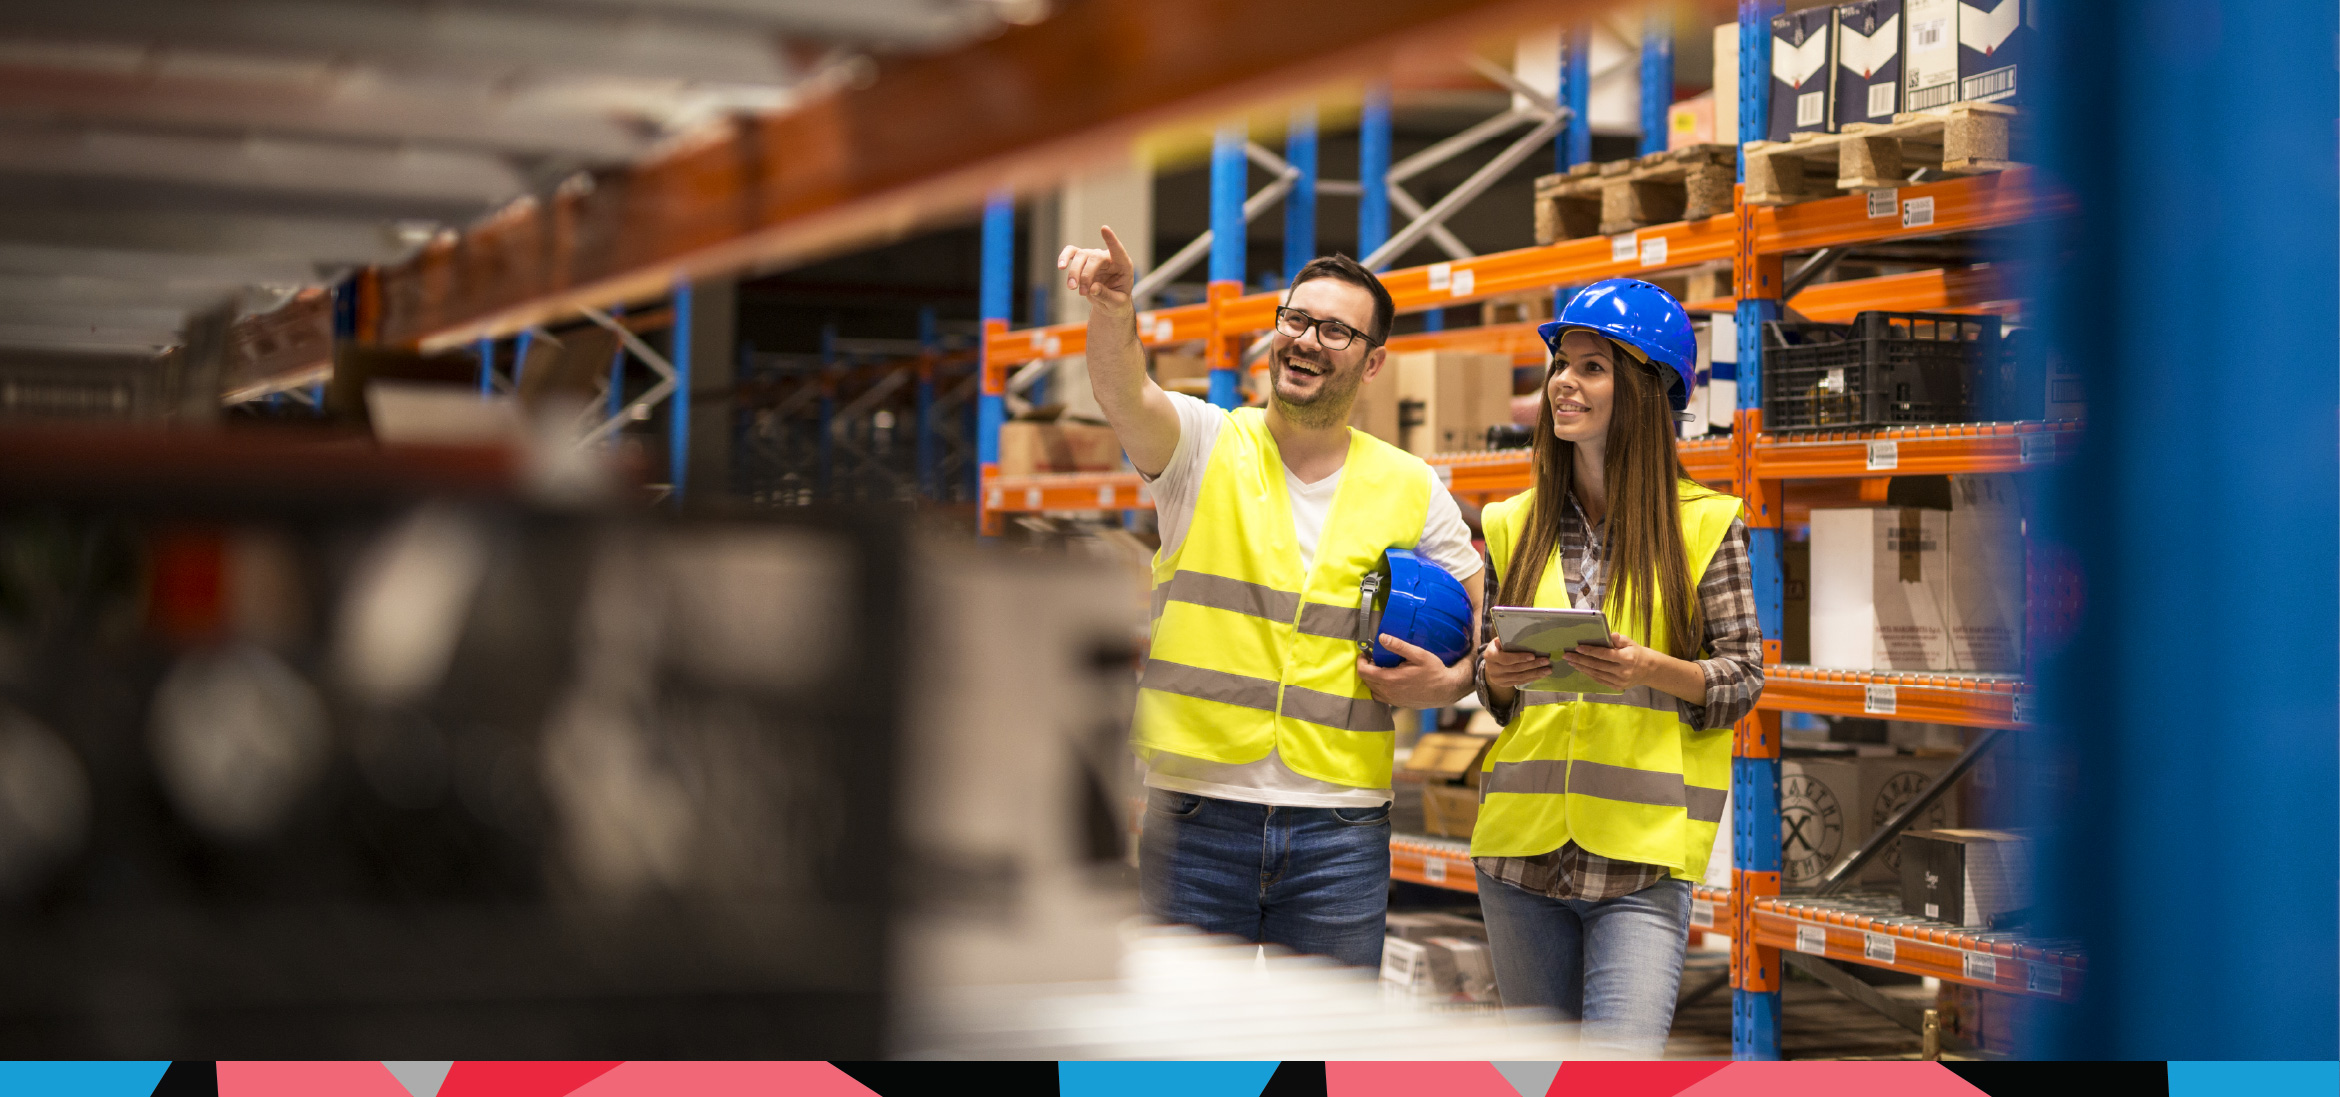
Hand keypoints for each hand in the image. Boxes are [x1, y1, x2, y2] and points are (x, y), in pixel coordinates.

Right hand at [1057, 225, 1135, 310]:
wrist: (1110, 304)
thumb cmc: (1118, 301)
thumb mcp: (1117, 303)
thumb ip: (1106, 296)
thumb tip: (1093, 288)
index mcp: (1122, 265)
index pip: (1117, 250)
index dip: (1111, 240)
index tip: (1104, 229)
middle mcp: (1108, 258)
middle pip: (1094, 258)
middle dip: (1085, 275)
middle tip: (1081, 292)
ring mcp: (1094, 257)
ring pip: (1081, 256)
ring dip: (1074, 272)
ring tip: (1072, 288)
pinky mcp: (1083, 261)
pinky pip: (1072, 253)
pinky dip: (1065, 257)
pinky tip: (1061, 265)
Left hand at [1357, 633, 1472, 709]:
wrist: (1446, 690)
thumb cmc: (1434, 671)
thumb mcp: (1418, 654)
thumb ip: (1399, 646)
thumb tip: (1382, 637)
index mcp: (1390, 679)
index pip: (1363, 672)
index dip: (1361, 661)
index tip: (1366, 653)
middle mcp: (1388, 692)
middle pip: (1365, 680)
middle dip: (1367, 668)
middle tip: (1376, 658)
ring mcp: (1392, 700)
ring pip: (1372, 689)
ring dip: (1372, 678)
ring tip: (1382, 668)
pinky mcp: (1397, 704)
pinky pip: (1380, 696)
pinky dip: (1379, 687)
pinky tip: (1390, 679)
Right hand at [1481, 638, 1551, 689]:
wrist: (1491, 661)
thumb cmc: (1499, 647)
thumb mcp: (1500, 640)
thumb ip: (1509, 640)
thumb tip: (1529, 637)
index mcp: (1490, 655)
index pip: (1506, 658)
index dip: (1519, 658)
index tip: (1533, 655)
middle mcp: (1492, 669)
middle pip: (1515, 668)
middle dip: (1532, 665)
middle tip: (1546, 661)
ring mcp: (1497, 679)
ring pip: (1519, 677)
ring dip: (1535, 673)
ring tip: (1547, 669)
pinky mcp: (1504, 684)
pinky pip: (1520, 682)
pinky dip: (1532, 678)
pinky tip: (1541, 675)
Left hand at [1561, 631, 1664, 690]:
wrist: (1648, 670)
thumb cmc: (1636, 652)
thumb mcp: (1630, 643)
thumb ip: (1619, 639)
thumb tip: (1610, 635)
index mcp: (1626, 658)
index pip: (1605, 654)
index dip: (1590, 651)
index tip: (1578, 647)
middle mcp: (1622, 671)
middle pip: (1597, 665)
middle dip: (1580, 660)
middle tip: (1567, 655)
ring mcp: (1619, 681)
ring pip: (1596, 674)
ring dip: (1581, 668)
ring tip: (1570, 662)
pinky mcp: (1616, 687)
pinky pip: (1599, 680)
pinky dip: (1588, 674)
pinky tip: (1580, 668)